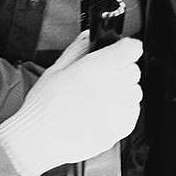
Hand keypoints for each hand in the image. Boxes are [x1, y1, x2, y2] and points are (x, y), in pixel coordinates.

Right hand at [0, 33, 142, 175]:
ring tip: (102, 96)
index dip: (127, 48)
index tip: (123, 50)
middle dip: (122, 69)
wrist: (40, 138)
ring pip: (135, 92)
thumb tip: (88, 37)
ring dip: (124, 90)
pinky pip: (133, 113)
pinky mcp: (118, 129)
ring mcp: (116, 111)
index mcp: (95, 69)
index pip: (130, 50)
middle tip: (103, 76)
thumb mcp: (55, 70)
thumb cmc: (43, 106)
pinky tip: (105, 110)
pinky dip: (124, 109)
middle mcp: (110, 88)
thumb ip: (77, 50)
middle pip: (134, 70)